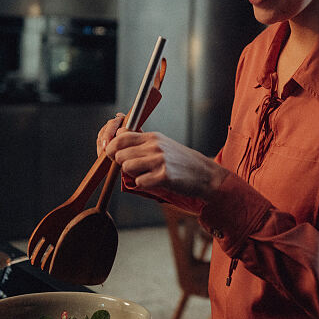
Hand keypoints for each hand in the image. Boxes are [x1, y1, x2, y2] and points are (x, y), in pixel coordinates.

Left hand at [102, 127, 227, 200]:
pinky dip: (144, 185)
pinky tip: (155, 182)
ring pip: (126, 168)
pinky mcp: (164, 176)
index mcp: (153, 137)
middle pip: (119, 155)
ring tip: (147, 175)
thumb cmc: (182, 161)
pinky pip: (139, 182)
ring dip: (133, 175)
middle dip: (123, 164)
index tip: (115, 156)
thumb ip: (140, 141)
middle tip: (137, 169)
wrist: (205, 175)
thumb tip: (118, 134)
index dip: (113, 148)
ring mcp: (159, 160)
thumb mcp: (162, 144)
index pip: (120, 137)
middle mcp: (155, 146)